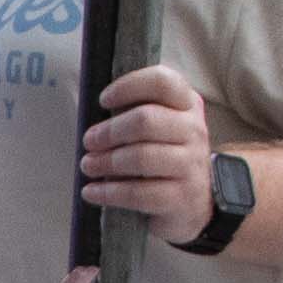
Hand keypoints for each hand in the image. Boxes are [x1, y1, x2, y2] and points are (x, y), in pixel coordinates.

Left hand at [82, 63, 216, 245]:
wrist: (194, 200)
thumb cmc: (165, 156)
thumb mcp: (161, 127)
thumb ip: (137, 112)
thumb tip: (94, 117)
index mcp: (187, 104)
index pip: (162, 82)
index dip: (129, 86)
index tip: (103, 100)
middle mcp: (194, 130)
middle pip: (146, 120)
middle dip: (109, 131)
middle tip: (89, 141)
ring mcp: (191, 164)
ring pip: (141, 157)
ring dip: (106, 162)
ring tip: (88, 165)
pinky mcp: (182, 196)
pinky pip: (139, 193)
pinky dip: (109, 192)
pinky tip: (91, 191)